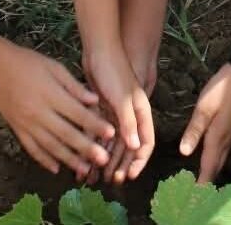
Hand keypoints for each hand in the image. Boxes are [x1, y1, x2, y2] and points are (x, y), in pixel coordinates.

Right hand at [0, 38, 114, 175]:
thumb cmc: (27, 63)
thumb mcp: (54, 67)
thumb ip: (74, 86)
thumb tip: (94, 100)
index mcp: (50, 94)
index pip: (77, 113)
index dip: (95, 124)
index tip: (111, 133)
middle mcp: (38, 112)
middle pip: (66, 133)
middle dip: (86, 148)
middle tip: (103, 159)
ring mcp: (26, 123)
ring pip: (50, 146)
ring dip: (69, 159)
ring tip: (85, 169)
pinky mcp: (17, 129)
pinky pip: (32, 148)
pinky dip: (44, 160)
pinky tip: (56, 168)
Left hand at [83, 48, 154, 183]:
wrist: (98, 48)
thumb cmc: (115, 70)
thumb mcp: (122, 97)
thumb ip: (129, 122)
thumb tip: (136, 148)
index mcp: (142, 112)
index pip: (146, 143)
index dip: (139, 161)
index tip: (129, 176)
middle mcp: (131, 115)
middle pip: (128, 146)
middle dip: (121, 164)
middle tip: (110, 181)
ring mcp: (116, 112)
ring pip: (113, 142)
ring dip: (106, 158)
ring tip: (95, 175)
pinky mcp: (102, 109)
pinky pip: (100, 133)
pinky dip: (94, 145)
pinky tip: (84, 156)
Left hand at [180, 64, 230, 183]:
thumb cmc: (220, 91)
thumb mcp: (203, 108)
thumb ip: (194, 131)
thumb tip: (185, 153)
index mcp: (217, 138)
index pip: (209, 166)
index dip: (202, 182)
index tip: (195, 195)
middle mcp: (226, 140)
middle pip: (216, 167)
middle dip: (208, 180)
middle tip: (197, 192)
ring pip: (221, 159)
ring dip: (212, 171)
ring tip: (202, 181)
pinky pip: (224, 151)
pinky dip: (216, 160)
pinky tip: (211, 158)